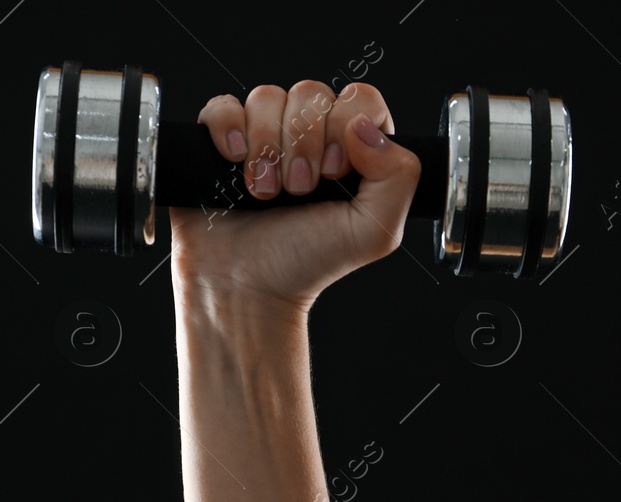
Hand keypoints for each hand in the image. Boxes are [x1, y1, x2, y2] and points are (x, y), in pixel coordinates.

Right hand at [169, 80, 421, 316]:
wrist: (249, 288)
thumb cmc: (308, 263)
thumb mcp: (374, 232)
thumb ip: (398, 177)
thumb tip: (366, 127)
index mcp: (353, 149)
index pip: (360, 99)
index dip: (345, 125)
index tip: (334, 171)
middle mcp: (310, 135)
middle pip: (311, 93)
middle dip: (303, 143)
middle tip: (298, 190)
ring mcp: (265, 135)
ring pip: (267, 97)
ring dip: (267, 146)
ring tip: (265, 193)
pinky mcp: (222, 141)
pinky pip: (224, 106)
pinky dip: (229, 128)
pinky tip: (234, 161)